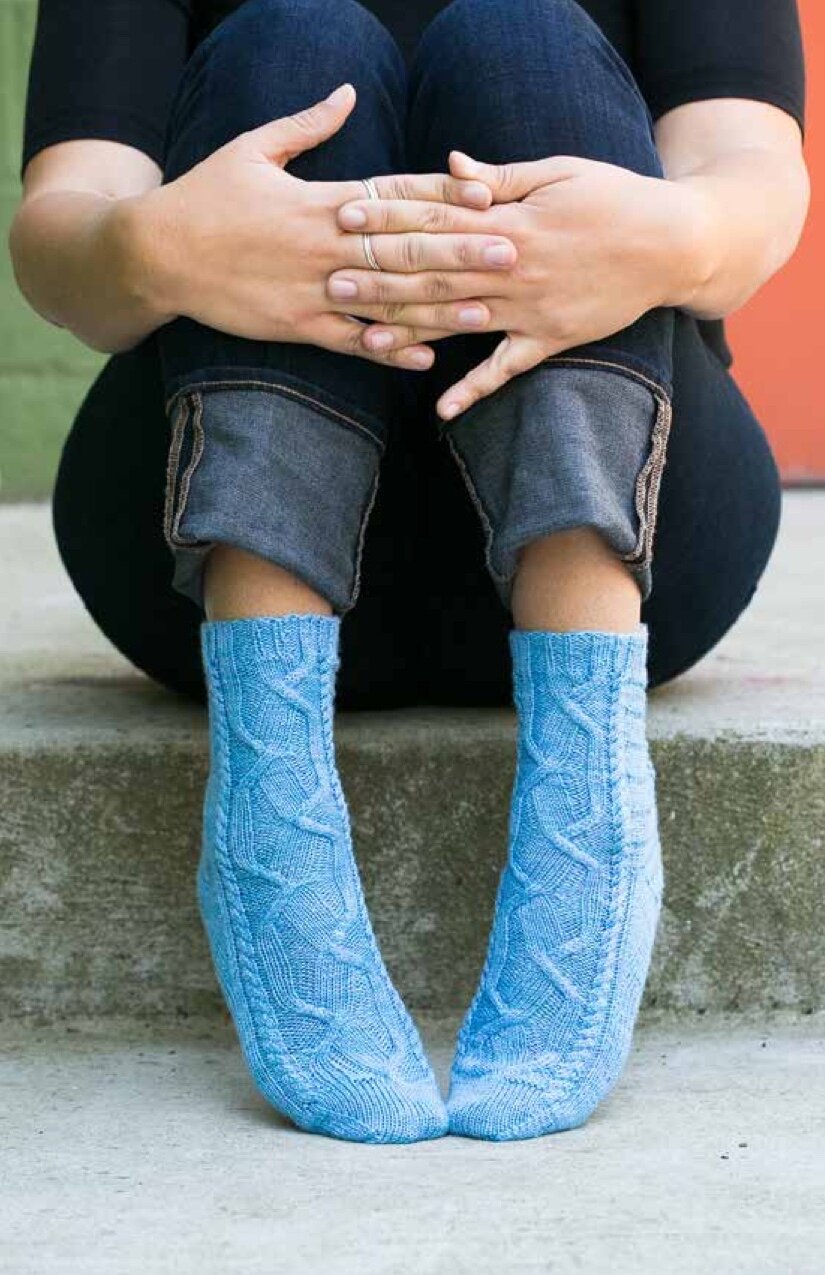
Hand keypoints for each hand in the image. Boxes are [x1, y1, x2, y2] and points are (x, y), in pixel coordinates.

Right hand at [133, 87, 516, 369]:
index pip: (397, 192)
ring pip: (389, 300)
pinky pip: (352, 342)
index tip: (492, 194)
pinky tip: (426, 359)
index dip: (446, 193)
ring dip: (441, 306)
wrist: (156, 253)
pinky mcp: (296, 326)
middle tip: (514, 253)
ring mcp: (314, 289)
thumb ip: (306, 124)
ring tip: (488, 310)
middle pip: (407, 247)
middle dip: (464, 250)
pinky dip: (389, 352)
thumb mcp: (253, 147)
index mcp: (322, 198)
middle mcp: (327, 245)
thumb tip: (347, 92)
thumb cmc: (205, 197)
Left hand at [331, 149, 699, 410]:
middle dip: (381, 277)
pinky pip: (506, 370)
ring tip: (365, 340)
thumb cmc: (615, 197)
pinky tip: (440, 409)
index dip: (389, 219)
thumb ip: (501, 178)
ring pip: (460, 321)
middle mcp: (515, 269)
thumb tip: (449, 169)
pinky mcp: (551, 339)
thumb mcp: (560, 171)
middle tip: (332, 281)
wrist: (674, 244)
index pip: (437, 219)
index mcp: (512, 222)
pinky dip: (474, 390)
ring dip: (411, 331)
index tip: (346, 218)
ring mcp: (531, 309)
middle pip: (435, 273)